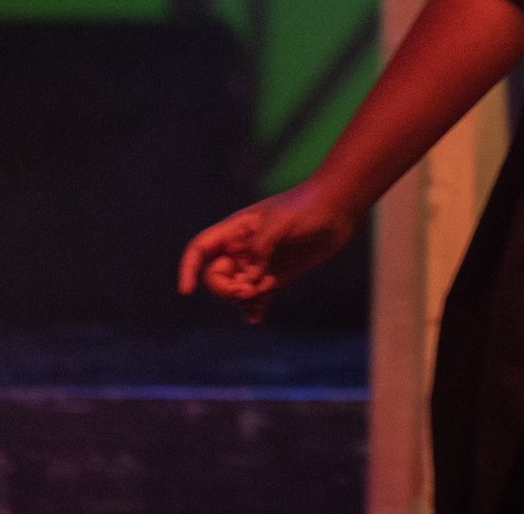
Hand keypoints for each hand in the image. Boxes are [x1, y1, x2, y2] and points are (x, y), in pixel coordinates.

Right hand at [178, 183, 357, 321]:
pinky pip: (256, 297)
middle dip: (226, 288)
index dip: (188, 269)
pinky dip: (253, 309)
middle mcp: (243, 248)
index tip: (187, 291)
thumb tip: (250, 277)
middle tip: (249, 289)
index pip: (200, 249)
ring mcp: (259, 263)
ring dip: (244, 298)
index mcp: (235, 230)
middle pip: (216, 276)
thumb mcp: (280, 222)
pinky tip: (257, 316)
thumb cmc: (306, 207)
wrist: (337, 208)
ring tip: (265, 291)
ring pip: (236, 290)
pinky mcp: (276, 275)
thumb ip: (260, 248)